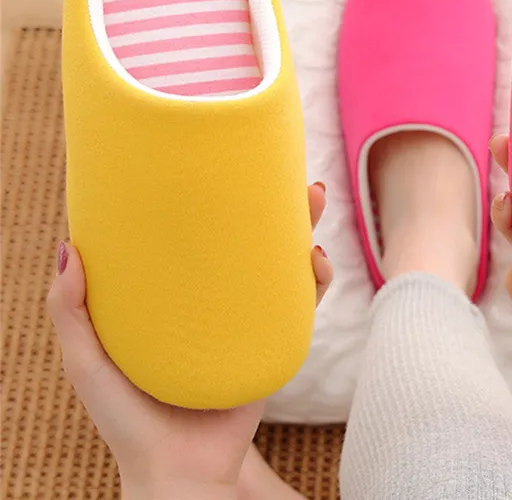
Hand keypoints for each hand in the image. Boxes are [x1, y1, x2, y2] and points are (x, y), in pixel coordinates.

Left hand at [48, 183, 332, 499]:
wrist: (181, 472)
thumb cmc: (126, 422)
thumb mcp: (88, 364)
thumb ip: (71, 314)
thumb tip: (69, 246)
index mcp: (174, 297)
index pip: (197, 238)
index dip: (214, 202)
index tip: (223, 168)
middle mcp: (213, 300)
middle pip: (249, 238)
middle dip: (274, 203)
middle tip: (289, 176)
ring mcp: (246, 317)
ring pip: (282, 261)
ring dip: (303, 228)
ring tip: (310, 203)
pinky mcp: (272, 340)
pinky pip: (302, 303)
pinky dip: (316, 278)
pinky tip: (316, 261)